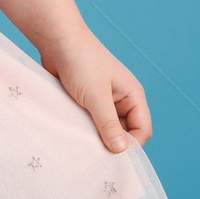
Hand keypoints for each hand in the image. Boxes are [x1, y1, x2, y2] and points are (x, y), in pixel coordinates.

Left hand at [39, 29, 151, 152]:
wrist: (57, 41)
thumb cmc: (81, 62)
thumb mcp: (96, 96)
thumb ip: (108, 124)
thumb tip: (122, 150)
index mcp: (133, 96)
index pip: (142, 129)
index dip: (132, 145)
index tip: (113, 157)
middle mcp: (121, 100)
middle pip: (124, 132)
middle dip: (113, 144)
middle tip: (95, 156)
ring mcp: (103, 101)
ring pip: (106, 129)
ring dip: (96, 137)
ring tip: (83, 146)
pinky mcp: (86, 101)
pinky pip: (90, 122)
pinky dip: (84, 130)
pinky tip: (74, 137)